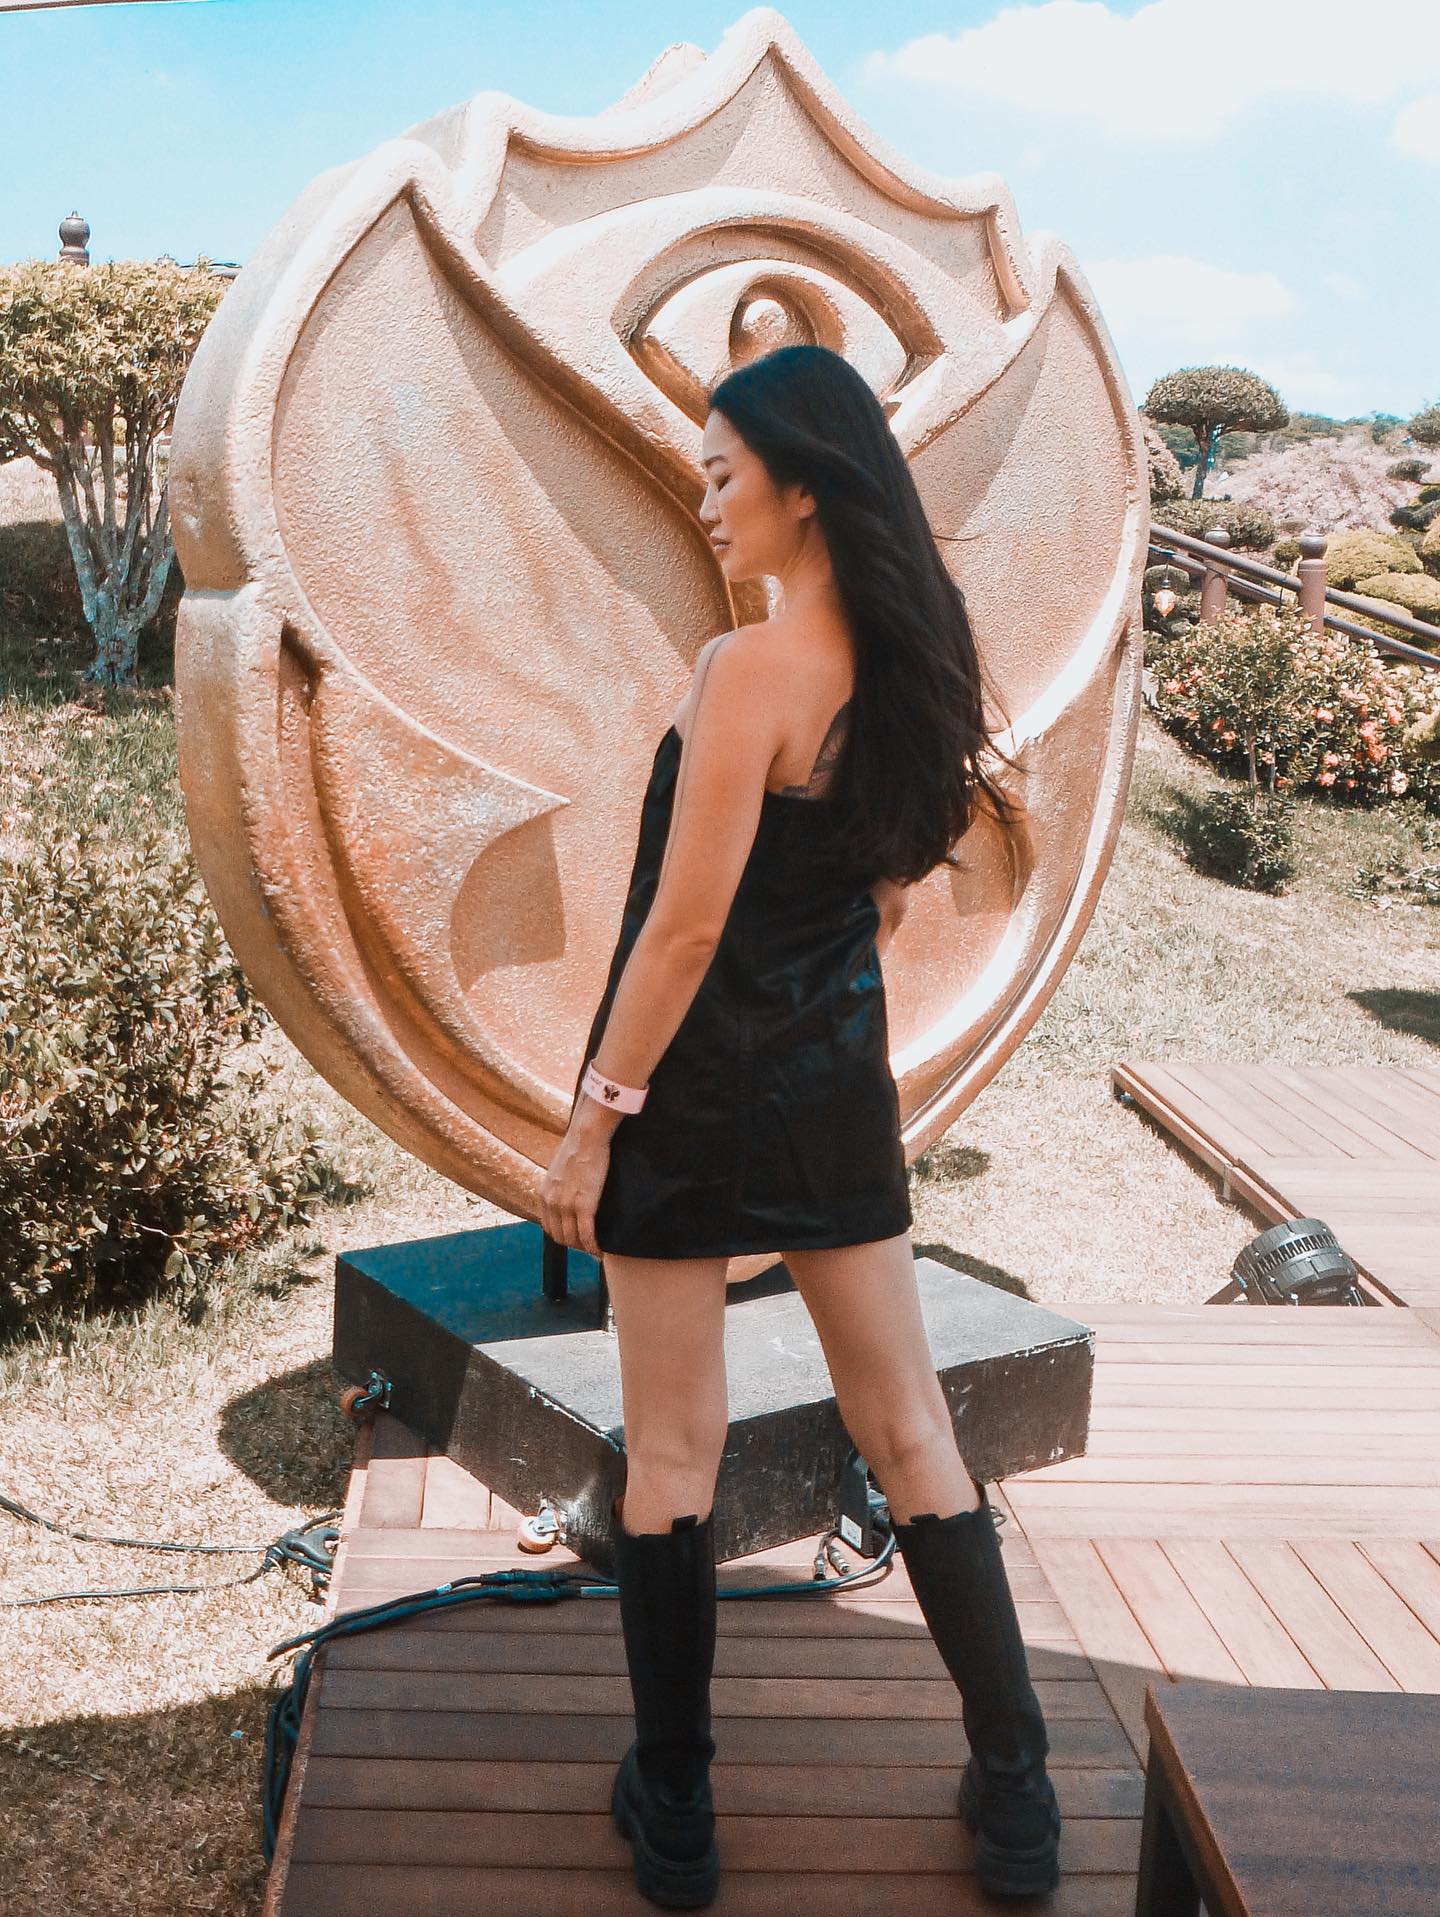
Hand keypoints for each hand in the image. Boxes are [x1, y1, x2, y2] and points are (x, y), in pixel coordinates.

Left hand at [539, 1105, 612, 1258]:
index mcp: (544, 1193)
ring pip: (573, 1239)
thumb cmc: (578, 1146)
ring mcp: (566, 1205)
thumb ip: (560, 1182)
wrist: (586, 1137)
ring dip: (584, 1248)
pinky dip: (593, 1246)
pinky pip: (587, 1235)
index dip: (562, 1236)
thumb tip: (568, 1188)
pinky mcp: (584, 1205)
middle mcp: (551, 1202)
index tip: (575, 1238)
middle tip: (588, 1246)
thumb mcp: (559, 1167)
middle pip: (560, 1236)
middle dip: (574, 1245)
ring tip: (596, 1250)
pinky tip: (600, 1250)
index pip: (549, 1226)